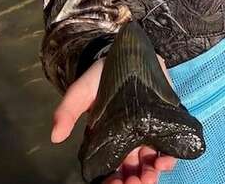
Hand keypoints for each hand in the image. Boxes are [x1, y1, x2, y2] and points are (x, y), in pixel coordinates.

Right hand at [51, 56, 176, 183]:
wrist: (128, 54)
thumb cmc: (101, 76)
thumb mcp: (81, 91)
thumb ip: (67, 111)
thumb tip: (55, 137)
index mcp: (107, 139)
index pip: (109, 168)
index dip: (112, 180)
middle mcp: (128, 141)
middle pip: (132, 170)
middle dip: (134, 181)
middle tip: (135, 183)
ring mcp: (148, 133)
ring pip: (150, 163)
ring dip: (151, 174)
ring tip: (149, 176)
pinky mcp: (165, 123)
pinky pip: (170, 147)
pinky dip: (169, 159)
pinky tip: (164, 162)